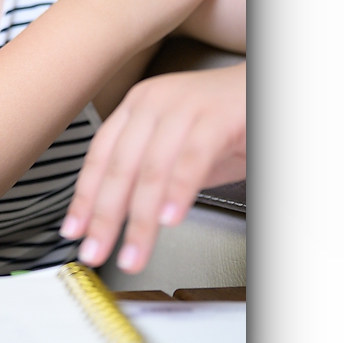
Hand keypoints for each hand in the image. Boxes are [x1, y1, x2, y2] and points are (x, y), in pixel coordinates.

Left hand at [60, 62, 245, 272]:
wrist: (270, 90)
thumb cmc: (227, 119)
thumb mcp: (179, 149)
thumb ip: (151, 176)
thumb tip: (121, 214)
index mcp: (137, 107)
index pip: (99, 156)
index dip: (84, 197)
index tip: (73, 231)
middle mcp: (152, 102)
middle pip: (118, 166)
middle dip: (105, 217)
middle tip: (96, 250)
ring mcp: (182, 107)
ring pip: (150, 169)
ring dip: (140, 219)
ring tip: (135, 252)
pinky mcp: (214, 117)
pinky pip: (189, 159)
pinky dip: (177, 192)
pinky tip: (169, 220)